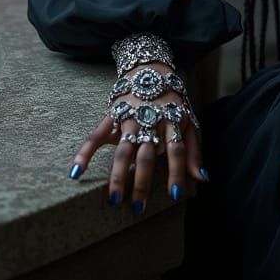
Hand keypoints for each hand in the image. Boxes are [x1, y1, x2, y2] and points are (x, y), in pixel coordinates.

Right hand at [67, 61, 208, 213]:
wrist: (151, 71)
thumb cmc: (172, 103)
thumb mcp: (188, 121)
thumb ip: (193, 151)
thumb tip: (203, 178)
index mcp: (172, 122)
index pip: (176, 150)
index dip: (177, 172)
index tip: (173, 195)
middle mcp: (150, 121)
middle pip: (147, 154)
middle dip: (143, 181)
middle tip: (137, 208)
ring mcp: (129, 118)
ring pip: (123, 150)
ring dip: (118, 175)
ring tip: (114, 199)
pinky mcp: (111, 115)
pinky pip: (95, 136)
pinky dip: (84, 153)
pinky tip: (76, 172)